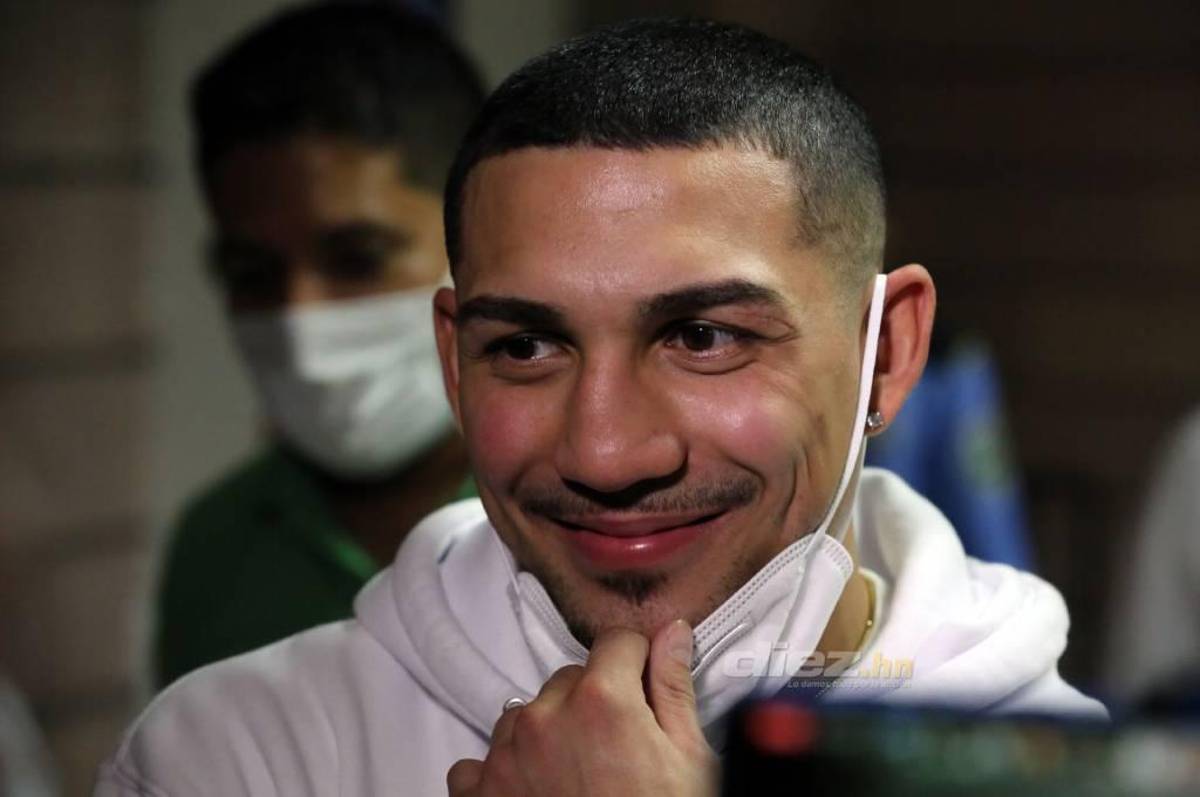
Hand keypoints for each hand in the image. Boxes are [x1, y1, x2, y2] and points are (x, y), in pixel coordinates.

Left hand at [447, 620, 716, 795]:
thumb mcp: (688, 761)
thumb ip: (673, 688)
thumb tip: (674, 633)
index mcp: (603, 701)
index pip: (618, 643)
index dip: (639, 665)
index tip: (645, 692)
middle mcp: (545, 718)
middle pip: (572, 678)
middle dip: (596, 702)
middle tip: (620, 750)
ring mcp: (505, 757)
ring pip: (526, 714)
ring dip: (548, 732)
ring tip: (579, 777)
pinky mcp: (480, 795)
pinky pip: (479, 762)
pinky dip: (501, 772)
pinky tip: (534, 794)